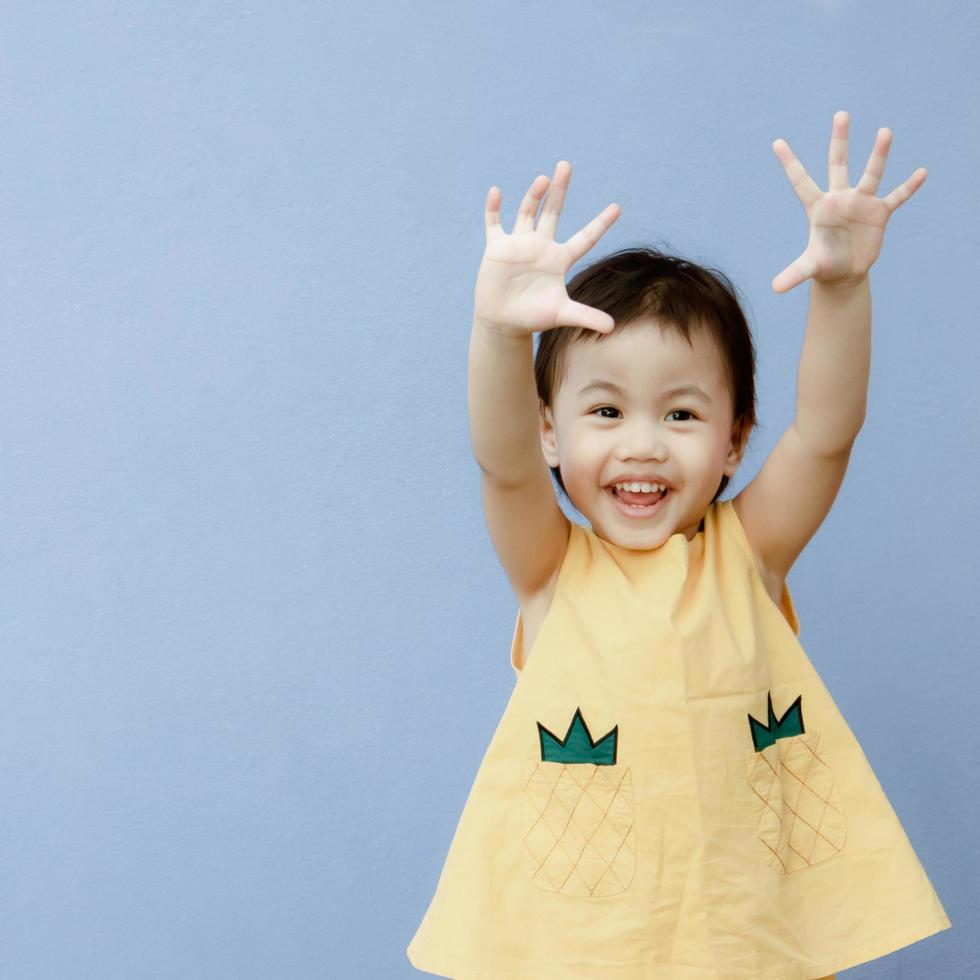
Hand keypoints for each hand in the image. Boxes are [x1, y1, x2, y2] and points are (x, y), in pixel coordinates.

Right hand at [474, 161, 620, 336]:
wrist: (503, 321)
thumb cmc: (533, 317)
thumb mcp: (562, 315)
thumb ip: (586, 317)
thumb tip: (612, 328)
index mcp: (560, 259)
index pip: (585, 238)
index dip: (600, 223)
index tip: (618, 207)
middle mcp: (541, 246)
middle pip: (553, 212)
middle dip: (559, 190)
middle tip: (565, 166)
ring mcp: (519, 244)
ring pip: (527, 213)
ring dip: (533, 196)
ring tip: (543, 179)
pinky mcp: (498, 249)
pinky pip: (494, 224)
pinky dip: (493, 209)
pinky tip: (496, 192)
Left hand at [771, 110, 926, 292]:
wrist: (844, 272)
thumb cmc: (824, 264)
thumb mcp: (810, 268)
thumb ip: (794, 274)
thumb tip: (774, 289)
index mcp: (819, 208)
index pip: (801, 181)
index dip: (790, 163)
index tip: (777, 142)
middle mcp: (840, 199)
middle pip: (838, 164)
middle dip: (840, 141)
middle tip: (841, 115)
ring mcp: (861, 204)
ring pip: (871, 174)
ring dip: (879, 154)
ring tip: (885, 132)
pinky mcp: (879, 214)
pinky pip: (897, 197)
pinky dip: (909, 187)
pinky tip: (922, 172)